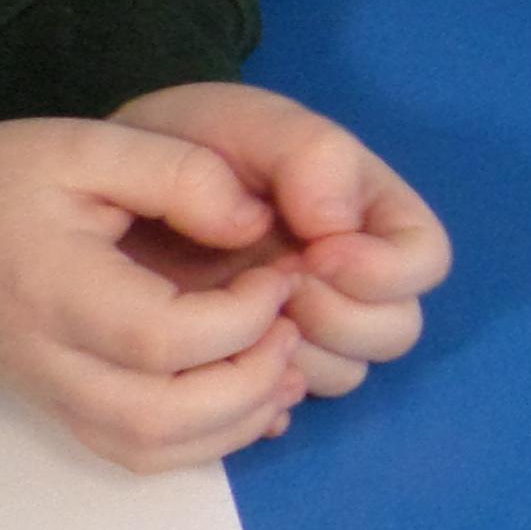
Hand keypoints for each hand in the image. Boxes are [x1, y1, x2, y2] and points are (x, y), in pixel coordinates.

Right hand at [0, 118, 307, 471]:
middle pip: (160, 417)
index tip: (280, 274)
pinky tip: (254, 394)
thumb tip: (257, 225)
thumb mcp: (91, 142)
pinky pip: (138, 454)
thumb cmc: (8, 180)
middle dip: (251, 382)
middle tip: (291, 324)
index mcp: (54, 289)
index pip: (160, 339)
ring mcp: (53, 398)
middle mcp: (49, 362)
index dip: (242, 318)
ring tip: (286, 362)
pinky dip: (206, 440)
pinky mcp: (64, 412)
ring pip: (153, 450)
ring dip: (238, 421)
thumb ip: (181, 174)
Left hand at [111, 83, 452, 397]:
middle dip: (335, 315)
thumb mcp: (247, 121)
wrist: (105, 183)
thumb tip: (337, 228)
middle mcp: (352, 280)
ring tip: (230, 312)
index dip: (382, 269)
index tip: (315, 250)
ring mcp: (305, 329)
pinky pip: (278, 408)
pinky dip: (250, 392)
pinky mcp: (254, 371)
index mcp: (369, 215)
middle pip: (394, 331)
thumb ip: (309, 155)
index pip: (425, 262)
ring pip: (342, 375)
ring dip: (293, 353)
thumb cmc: (187, 142)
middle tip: (269, 283)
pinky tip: (209, 355)